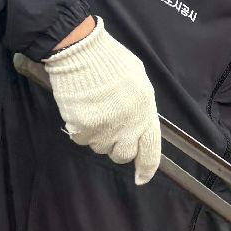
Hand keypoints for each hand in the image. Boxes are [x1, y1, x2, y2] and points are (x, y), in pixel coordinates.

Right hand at [40, 17, 160, 185]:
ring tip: (96, 112)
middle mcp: (126, 128)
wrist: (82, 53)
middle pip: (122, 155)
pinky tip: (82, 110)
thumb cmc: (113, 62)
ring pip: (100, 148)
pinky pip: (81, 139)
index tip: (141, 178)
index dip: (146, 168)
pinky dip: (81, 129)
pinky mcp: (81, 129)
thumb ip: (142, 108)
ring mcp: (103, 130)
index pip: (150, 152)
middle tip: (111, 128)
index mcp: (145, 115)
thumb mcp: (140, 83)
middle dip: (117, 146)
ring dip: (98, 136)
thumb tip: (138, 124)